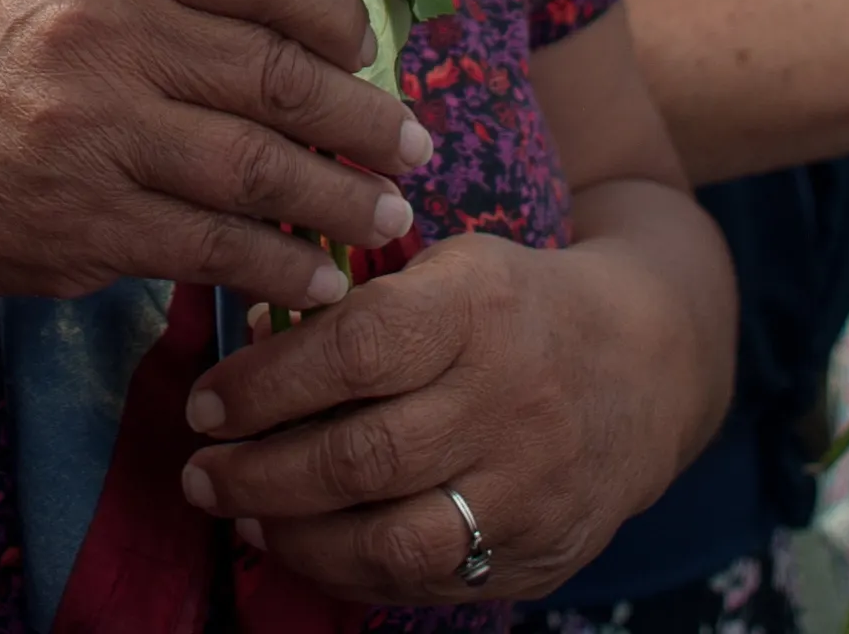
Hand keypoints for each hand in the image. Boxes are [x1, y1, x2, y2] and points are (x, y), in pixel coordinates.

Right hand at [0, 0, 421, 319]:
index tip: (364, 43)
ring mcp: (92, 131)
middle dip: (362, 115)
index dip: (328, 5)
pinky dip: (280, 267)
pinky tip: (318, 278)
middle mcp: (98, 30)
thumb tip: (294, 13)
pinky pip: (214, 247)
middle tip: (413, 142)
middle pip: (273, 72)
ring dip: (340, 198)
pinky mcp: (85, 224)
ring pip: (258, 167)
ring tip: (387, 212)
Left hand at [174, 227, 725, 603]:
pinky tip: (306, 545)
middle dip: (259, 474)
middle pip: (363, 457)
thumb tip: (251, 334)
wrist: (649, 364)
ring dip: (296, 536)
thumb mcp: (450, 267)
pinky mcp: (540, 552)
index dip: (266, 383)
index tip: (205, 403)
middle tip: (200, 472)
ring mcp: (531, 487)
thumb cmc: (515, 306)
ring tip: (242, 515)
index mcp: (481, 306)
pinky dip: (351, 571)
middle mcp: (511, 399)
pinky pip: (429, 580)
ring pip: (393, 539)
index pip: (355, 349)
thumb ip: (357, 304)